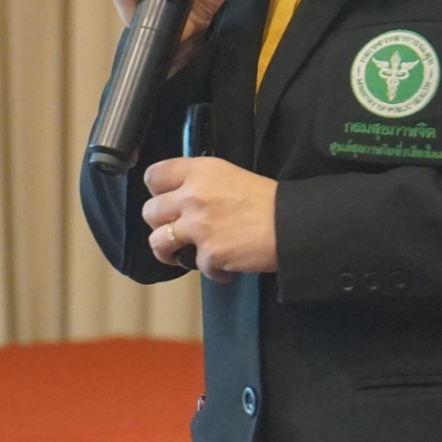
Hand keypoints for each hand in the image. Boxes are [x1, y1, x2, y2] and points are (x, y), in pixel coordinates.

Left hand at [142, 157, 276, 283]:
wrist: (292, 223)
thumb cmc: (267, 199)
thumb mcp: (229, 175)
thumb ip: (201, 182)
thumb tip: (182, 196)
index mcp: (199, 171)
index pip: (155, 175)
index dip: (157, 190)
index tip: (166, 199)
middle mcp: (192, 195)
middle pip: (150, 211)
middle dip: (161, 223)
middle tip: (178, 229)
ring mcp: (198, 226)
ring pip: (158, 242)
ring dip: (171, 251)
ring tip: (187, 253)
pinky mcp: (209, 254)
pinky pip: (196, 267)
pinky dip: (212, 270)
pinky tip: (226, 265)